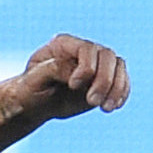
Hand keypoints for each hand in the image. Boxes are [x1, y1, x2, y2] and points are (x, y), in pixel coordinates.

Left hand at [7, 34, 129, 120]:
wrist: (35, 103)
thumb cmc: (29, 89)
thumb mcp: (34, 79)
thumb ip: (54, 69)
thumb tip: (77, 70)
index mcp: (63, 44)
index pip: (86, 48)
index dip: (86, 67)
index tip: (73, 86)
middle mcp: (83, 50)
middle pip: (108, 56)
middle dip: (104, 80)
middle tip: (92, 102)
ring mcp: (96, 64)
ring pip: (119, 67)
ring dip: (116, 89)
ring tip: (105, 108)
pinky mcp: (105, 79)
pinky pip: (122, 81)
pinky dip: (121, 94)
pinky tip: (112, 107)